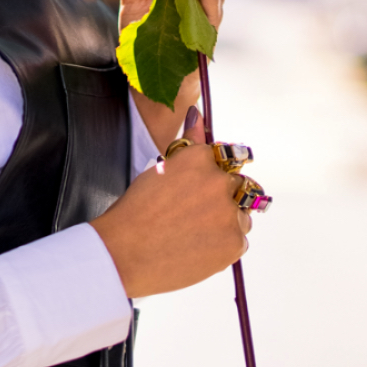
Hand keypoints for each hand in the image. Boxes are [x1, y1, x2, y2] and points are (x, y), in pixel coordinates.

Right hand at [89, 107, 249, 299]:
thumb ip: (188, 143)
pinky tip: (197, 247)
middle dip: (222, 198)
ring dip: (226, 222)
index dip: (212, 176)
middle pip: (238, 186)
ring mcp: (229, 213)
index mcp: (200, 157)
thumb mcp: (161, 169)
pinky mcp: (234, 243)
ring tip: (193, 233)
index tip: (199, 189)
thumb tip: (197, 112)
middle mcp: (219, 181)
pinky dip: (222, 245)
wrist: (125, 253)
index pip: (226, 159)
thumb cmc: (137, 210)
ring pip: (241, 215)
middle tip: (193, 214)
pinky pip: (239, 240)